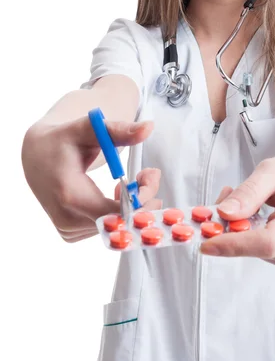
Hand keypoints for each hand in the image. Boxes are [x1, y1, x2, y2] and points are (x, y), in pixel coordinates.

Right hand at [22, 117, 160, 242]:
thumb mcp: (89, 129)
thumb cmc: (64, 140)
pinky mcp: (71, 234)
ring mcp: (68, 230)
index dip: (140, 199)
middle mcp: (67, 219)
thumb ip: (118, 130)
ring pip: (116, 226)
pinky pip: (106, 228)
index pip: (116, 213)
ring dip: (132, 205)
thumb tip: (148, 127)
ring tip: (134, 179)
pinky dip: (119, 212)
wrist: (37, 156)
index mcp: (69, 195)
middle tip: (151, 174)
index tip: (151, 176)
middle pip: (120, 222)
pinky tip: (116, 193)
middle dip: (143, 200)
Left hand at [200, 148, 274, 267]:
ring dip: (236, 227)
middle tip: (219, 198)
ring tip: (239, 196)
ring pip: (252, 249)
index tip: (205, 242)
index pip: (267, 243)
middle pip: (256, 248)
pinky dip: (244, 232)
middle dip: (228, 228)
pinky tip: (248, 211)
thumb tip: (225, 213)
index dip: (234, 245)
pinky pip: (257, 250)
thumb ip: (251, 191)